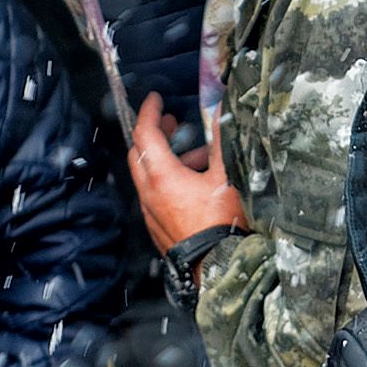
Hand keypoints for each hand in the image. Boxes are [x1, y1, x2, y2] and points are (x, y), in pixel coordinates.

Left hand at [130, 92, 248, 256]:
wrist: (217, 267)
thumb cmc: (222, 221)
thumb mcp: (227, 175)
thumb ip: (223, 140)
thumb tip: (221, 111)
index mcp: (162, 176)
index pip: (145, 133)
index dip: (149, 112)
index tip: (156, 99)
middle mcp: (149, 193)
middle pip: (139, 154)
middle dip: (153, 134)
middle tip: (172, 124)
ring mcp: (150, 212)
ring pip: (148, 176)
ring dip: (166, 159)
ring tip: (197, 157)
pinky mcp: (157, 227)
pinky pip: (155, 195)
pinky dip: (167, 180)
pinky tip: (193, 185)